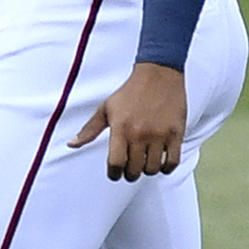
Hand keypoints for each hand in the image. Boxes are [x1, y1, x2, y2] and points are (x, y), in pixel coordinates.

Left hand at [69, 63, 186, 181]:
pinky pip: (172, 162)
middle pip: (134, 170)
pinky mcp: (175, 134)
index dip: (114, 174)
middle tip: (130, 168)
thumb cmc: (130, 92)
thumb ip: (89, 130)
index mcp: (121, 128)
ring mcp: (159, 135)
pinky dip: (166, 167)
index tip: (115, 173)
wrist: (158, 74)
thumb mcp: (105, 109)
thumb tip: (72, 144)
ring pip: (152, 169)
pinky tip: (160, 161)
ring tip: (144, 162)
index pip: (116, 164)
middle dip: (130, 173)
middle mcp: (140, 133)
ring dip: (147, 170)